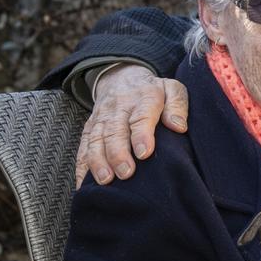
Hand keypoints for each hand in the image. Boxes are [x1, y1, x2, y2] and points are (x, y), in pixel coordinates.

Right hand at [76, 65, 187, 186]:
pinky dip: (82, 165)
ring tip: (105, 180)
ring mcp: (102, 118)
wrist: (123, 77)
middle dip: (118, 153)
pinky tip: (83, 183)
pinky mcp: (90, 127)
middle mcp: (119, 108)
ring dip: (99, 161)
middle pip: (115, 131)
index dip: (141, 135)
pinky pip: (84, 146)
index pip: (141, 117)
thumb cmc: (155, 90)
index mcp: (144, 98)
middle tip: (126, 173)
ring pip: (96, 139)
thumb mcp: (172, 89)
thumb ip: (178, 105)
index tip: (144, 153)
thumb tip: (179, 127)